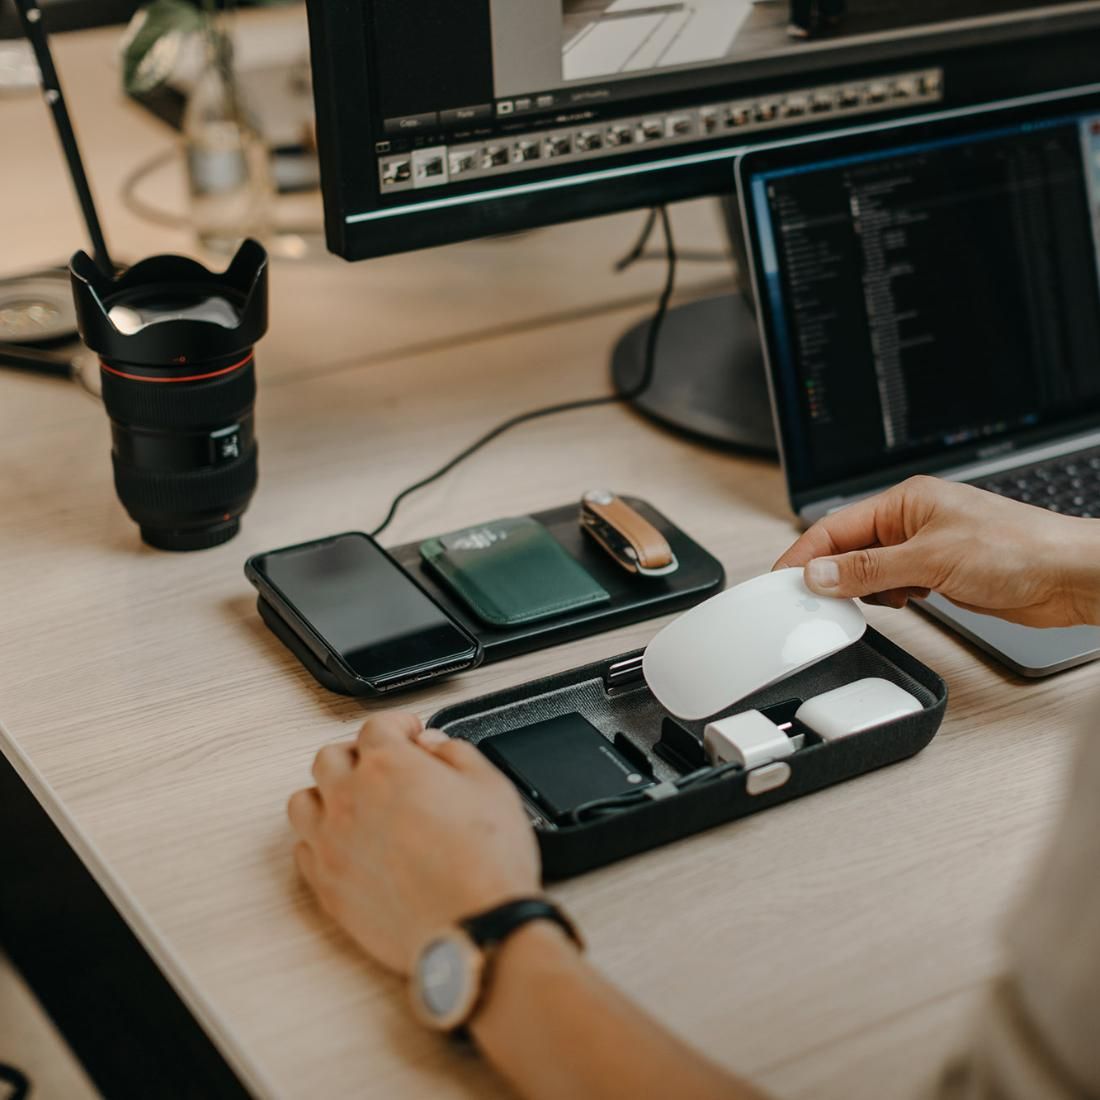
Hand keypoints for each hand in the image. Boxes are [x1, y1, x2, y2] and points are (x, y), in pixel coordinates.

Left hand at [288, 711, 539, 974]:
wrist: (473, 929)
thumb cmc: (484, 863)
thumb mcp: (490, 785)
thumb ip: (455, 752)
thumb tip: (433, 746)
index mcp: (389, 766)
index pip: (377, 726)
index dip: (398, 725)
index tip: (410, 733)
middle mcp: (350, 799)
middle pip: (329, 757)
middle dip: (358, 754)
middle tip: (382, 765)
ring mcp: (332, 845)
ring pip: (304, 802)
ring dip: (327, 794)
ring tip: (355, 803)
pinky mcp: (327, 887)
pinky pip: (304, 851)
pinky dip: (321, 840)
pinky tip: (348, 845)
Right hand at [773, 475, 1099, 626]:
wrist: (1069, 577)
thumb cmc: (1018, 549)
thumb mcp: (929, 560)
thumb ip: (868, 570)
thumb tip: (821, 574)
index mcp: (905, 501)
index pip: (836, 526)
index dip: (806, 553)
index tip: (782, 579)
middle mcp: (913, 521)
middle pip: (850, 548)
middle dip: (831, 574)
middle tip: (808, 600)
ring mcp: (926, 548)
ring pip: (871, 570)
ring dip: (862, 589)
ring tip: (862, 602)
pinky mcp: (940, 574)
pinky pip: (894, 585)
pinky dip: (888, 598)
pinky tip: (899, 604)